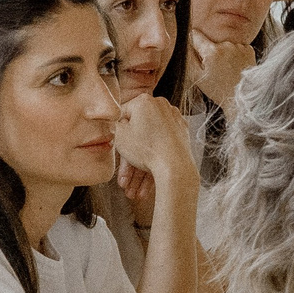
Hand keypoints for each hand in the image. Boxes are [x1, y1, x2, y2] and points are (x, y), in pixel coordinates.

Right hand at [110, 93, 195, 212]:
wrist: (176, 167)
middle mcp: (161, 107)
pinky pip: (161, 148)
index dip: (116, 136)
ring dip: (138, 170)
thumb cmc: (147, 149)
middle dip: (128, 162)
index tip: (115, 151)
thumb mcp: (119, 135)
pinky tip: (144, 187)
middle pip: (137, 135)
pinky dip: (153, 164)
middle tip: (124, 181)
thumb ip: (112, 125)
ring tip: (132, 190)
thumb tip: (114, 123)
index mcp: (145, 101)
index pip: (122, 117)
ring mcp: (174, 121)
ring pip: (149, 145)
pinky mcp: (181, 135)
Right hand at [194, 39, 253, 110]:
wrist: (241, 98)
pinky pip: (237, 48)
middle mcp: (227, 45)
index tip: (193, 48)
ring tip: (225, 69)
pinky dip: (235, 55)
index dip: (192, 41)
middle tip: (213, 68)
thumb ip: (188, 57)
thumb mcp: (196, 76)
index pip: (195, 35)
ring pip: (224, 44)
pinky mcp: (249, 50)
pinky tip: (234, 67)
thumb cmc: (218, 90)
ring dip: (223, 53)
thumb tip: (184, 42)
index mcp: (212, 51)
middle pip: (211, 41)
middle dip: (209, 51)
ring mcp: (239, 46)